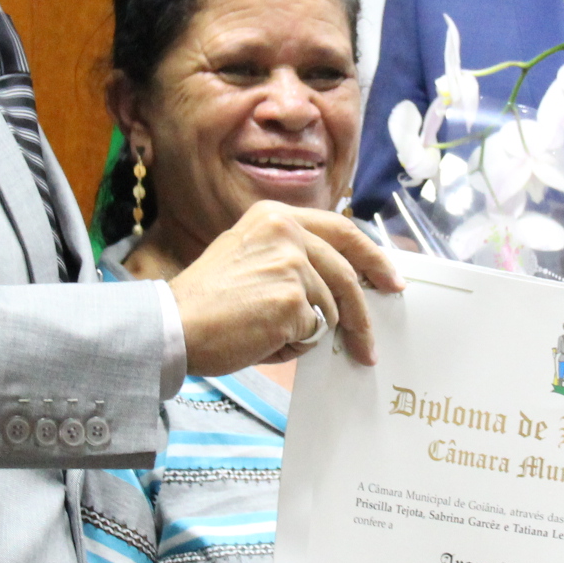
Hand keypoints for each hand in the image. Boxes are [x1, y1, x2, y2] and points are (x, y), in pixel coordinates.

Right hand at [168, 203, 402, 373]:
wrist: (173, 324)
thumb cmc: (207, 301)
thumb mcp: (249, 256)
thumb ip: (291, 258)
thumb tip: (340, 286)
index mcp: (275, 216)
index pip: (342, 230)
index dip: (372, 257)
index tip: (391, 279)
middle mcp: (286, 232)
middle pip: (347, 275)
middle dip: (362, 315)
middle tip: (369, 345)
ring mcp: (292, 265)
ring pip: (329, 310)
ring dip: (305, 333)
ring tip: (263, 334)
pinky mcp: (292, 300)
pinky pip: (311, 334)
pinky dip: (291, 347)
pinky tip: (259, 340)